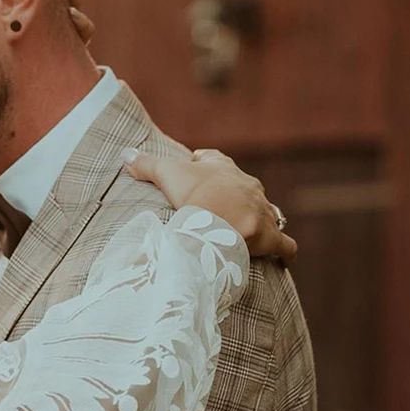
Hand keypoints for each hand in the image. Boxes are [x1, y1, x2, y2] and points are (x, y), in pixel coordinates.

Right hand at [125, 148, 297, 262]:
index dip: (205, 162)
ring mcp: (261, 211)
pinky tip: (284, 256)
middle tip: (219, 207)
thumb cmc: (194, 192)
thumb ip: (146, 164)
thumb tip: (125, 155)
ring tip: (249, 229)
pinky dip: (284, 250)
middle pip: (243, 186)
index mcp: (224, 169)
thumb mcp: (167, 173)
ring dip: (259, 218)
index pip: (215, 160)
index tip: (196, 164)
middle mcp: (248, 186)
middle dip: (234, 194)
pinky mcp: (269, 237)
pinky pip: (284, 244)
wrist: (220, 217)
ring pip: (265, 211)